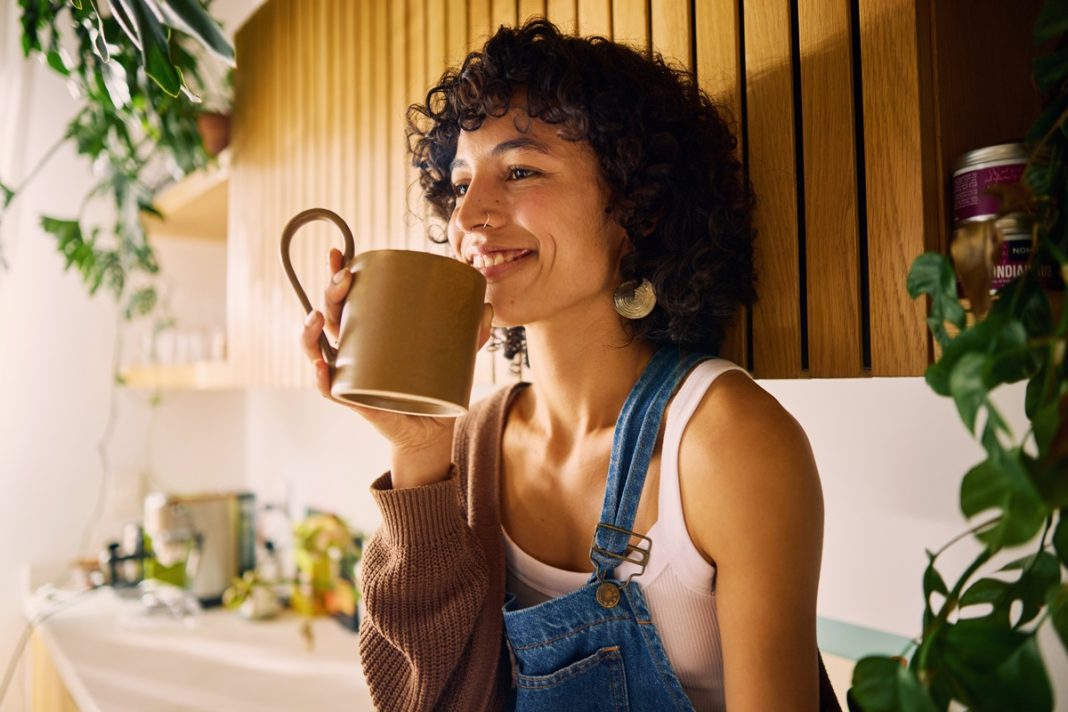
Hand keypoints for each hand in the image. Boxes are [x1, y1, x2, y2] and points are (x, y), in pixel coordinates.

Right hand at [300, 248, 494, 485]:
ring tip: (319, 317)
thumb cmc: (433, 388)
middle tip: (344, 279)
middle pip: (329, 317)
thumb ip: (469, 334)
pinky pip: (330, 391)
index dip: (336, 274)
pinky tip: (322, 366)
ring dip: (309, 332)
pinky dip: (322, 379)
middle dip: (329, 294)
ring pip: (316, 350)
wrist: (432, 431)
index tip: (339, 252)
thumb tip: (488, 308)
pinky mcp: (356, 401)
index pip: (346, 299)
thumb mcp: (453, 357)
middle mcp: (352, 352)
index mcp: (368, 333)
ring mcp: (350, 376)